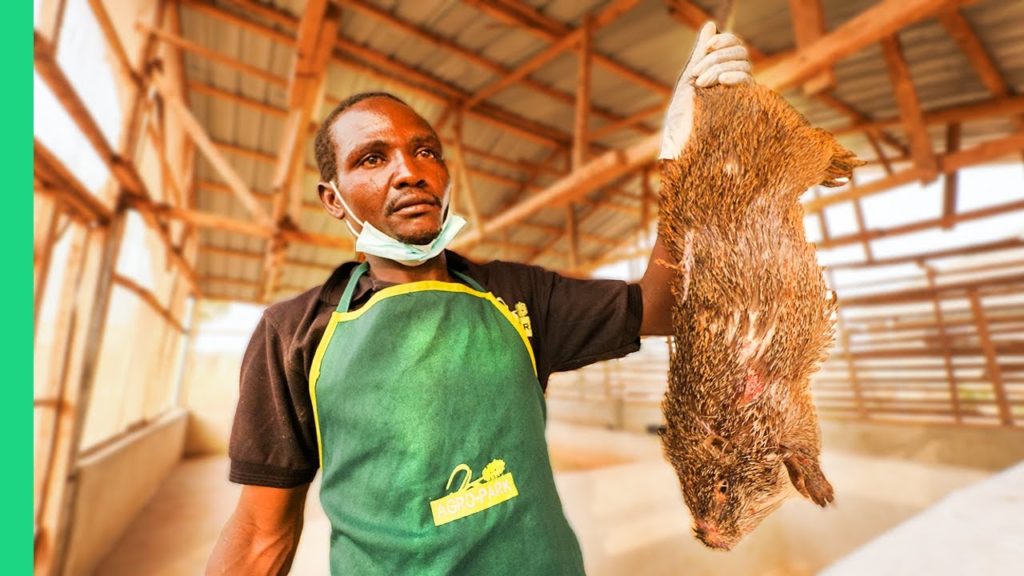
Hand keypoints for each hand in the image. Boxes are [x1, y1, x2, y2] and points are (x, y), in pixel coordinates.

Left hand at [659, 22, 752, 159]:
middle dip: (716, 59)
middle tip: (697, 77)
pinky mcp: (745, 108)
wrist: (680, 143)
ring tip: (702, 85)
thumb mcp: (691, 77)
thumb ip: (703, 52)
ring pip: (744, 64)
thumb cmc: (683, 115)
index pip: (736, 46)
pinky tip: (722, 82)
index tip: (707, 48)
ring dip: (719, 68)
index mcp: (726, 74)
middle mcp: (737, 83)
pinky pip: (749, 82)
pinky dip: (735, 76)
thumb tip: (711, 25)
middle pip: (740, 53)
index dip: (724, 42)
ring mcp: (742, 95)